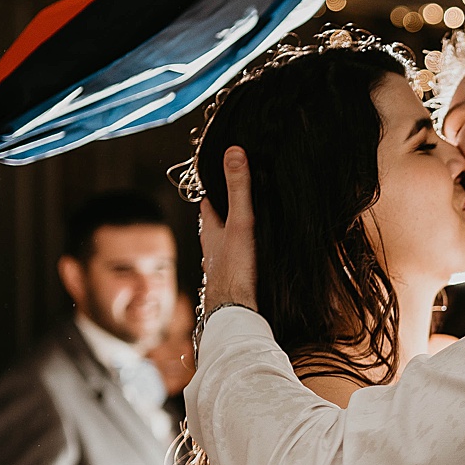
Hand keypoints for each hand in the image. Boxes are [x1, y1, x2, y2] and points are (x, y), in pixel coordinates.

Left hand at [198, 147, 257, 314]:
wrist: (236, 313)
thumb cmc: (235, 269)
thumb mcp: (240, 223)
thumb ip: (239, 190)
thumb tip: (233, 151)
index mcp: (212, 232)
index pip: (209, 204)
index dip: (214, 190)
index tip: (221, 176)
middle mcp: (214, 251)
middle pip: (217, 226)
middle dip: (225, 213)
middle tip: (237, 200)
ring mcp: (223, 269)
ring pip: (227, 247)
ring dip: (235, 238)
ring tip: (250, 228)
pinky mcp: (236, 285)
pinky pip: (240, 265)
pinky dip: (246, 258)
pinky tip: (256, 260)